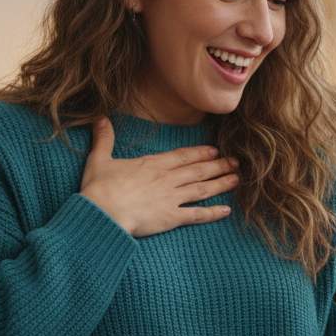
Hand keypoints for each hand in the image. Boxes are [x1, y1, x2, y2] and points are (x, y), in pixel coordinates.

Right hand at [80, 116, 238, 236]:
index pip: (182, 156)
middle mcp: (167, 179)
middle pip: (198, 170)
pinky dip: (212, 213)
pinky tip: (226, 211)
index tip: (214, 151)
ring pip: (202, 189)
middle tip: (235, 163)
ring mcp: (171, 198)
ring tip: (237, 179)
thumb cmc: (99, 188)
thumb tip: (99, 118)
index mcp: (152, 164)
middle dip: (218, 166)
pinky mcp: (171, 217)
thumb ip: (104, 139)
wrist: (102, 213)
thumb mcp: (99, 159)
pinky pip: (197, 215)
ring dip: (221, 183)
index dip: (200, 153)